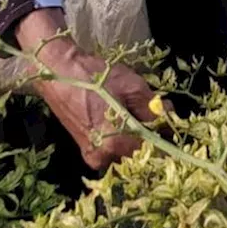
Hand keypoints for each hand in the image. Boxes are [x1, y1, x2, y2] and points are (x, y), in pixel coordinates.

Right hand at [15, 8, 157, 170]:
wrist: (56, 71)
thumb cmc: (94, 76)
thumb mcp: (131, 86)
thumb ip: (153, 107)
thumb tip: (169, 116)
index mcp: (116, 143)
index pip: (153, 153)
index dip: (164, 139)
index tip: (170, 128)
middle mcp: (103, 156)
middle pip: (139, 156)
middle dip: (150, 139)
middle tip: (152, 117)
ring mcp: (92, 155)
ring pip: (125, 153)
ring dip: (134, 139)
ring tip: (133, 115)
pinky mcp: (85, 148)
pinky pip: (111, 150)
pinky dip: (120, 139)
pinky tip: (119, 119)